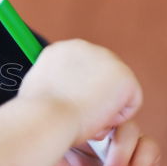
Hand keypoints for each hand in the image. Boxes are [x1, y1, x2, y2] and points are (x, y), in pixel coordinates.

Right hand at [19, 40, 142, 145]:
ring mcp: (107, 59)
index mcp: (61, 50)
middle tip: (76, 116)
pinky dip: (116, 118)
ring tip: (82, 118)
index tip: (65, 108)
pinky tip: (96, 118)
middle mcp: (84, 47)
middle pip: (102, 79)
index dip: (77, 95)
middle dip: (94, 100)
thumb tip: (58, 92)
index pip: (82, 73)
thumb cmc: (36, 115)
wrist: (47, 118)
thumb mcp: (36, 89)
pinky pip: (130, 103)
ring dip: (103, 109)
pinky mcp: (124, 76)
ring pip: (116, 92)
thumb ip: (53, 82)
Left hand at [45, 120, 161, 165]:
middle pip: (111, 118)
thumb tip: (41, 157)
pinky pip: (149, 148)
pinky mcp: (146, 154)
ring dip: (121, 158)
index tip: (81, 143)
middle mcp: (105, 133)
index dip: (86, 123)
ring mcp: (126, 141)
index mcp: (83, 133)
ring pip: (130, 132)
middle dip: (106, 145)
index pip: (87, 114)